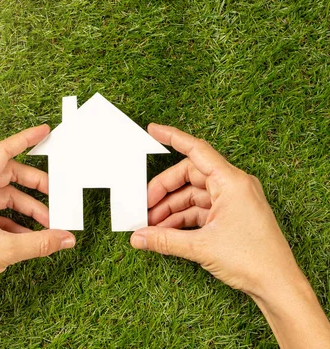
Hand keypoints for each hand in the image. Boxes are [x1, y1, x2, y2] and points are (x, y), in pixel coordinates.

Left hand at [0, 124, 75, 297]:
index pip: (2, 152)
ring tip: (48, 223)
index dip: (25, 139)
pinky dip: (14, 219)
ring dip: (27, 208)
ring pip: (4, 195)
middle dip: (34, 186)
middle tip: (56, 193)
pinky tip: (30, 234)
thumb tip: (65, 238)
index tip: (42, 131)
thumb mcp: (5, 249)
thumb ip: (41, 242)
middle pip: (8, 175)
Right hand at [130, 124, 329, 347]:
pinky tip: (165, 232)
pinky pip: (199, 211)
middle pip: (189, 177)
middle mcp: (232, 186)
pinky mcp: (230, 217)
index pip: (197, 150)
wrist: (278, 286)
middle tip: (144, 206)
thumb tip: (139, 237)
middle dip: (164, 191)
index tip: (153, 130)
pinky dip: (181, 220)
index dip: (173, 138)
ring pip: (192, 196)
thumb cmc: (255, 259)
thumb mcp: (202, 247)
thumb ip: (164, 239)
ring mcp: (231, 202)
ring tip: (151, 226)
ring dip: (170, 210)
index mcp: (231, 182)